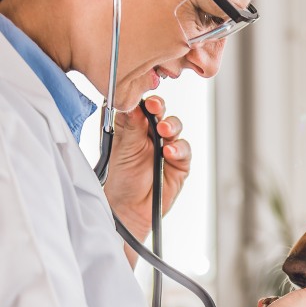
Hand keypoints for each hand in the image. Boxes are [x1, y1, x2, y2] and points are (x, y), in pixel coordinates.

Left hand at [104, 95, 191, 242]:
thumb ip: (130, 127)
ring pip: (175, 127)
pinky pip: (184, 150)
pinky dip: (178, 148)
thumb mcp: (122, 149)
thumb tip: (134, 104)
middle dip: (159, 108)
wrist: (129, 209)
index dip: (143, 99)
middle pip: (160, 113)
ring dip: (171, 126)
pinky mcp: (180, 163)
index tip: (141, 97)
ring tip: (163, 131)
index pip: (141, 106)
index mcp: (133, 128)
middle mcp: (151, 135)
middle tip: (155, 107)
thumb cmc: (121, 180)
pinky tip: (169, 151)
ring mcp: (167, 148)